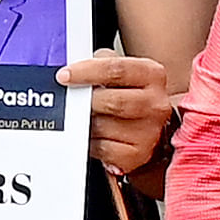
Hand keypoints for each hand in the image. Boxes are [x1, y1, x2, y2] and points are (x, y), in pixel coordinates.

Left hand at [68, 45, 173, 174]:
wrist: (152, 125)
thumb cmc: (130, 94)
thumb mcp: (121, 70)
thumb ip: (100, 64)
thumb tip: (72, 71)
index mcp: (152, 75)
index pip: (117, 70)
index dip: (87, 72)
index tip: (64, 76)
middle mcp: (155, 104)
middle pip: (112, 101)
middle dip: (85, 100)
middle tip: (70, 98)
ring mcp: (148, 132)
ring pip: (102, 126)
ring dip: (83, 121)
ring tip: (80, 116)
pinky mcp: (137, 155)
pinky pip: (102, 149)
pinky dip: (89, 141)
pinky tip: (90, 134)